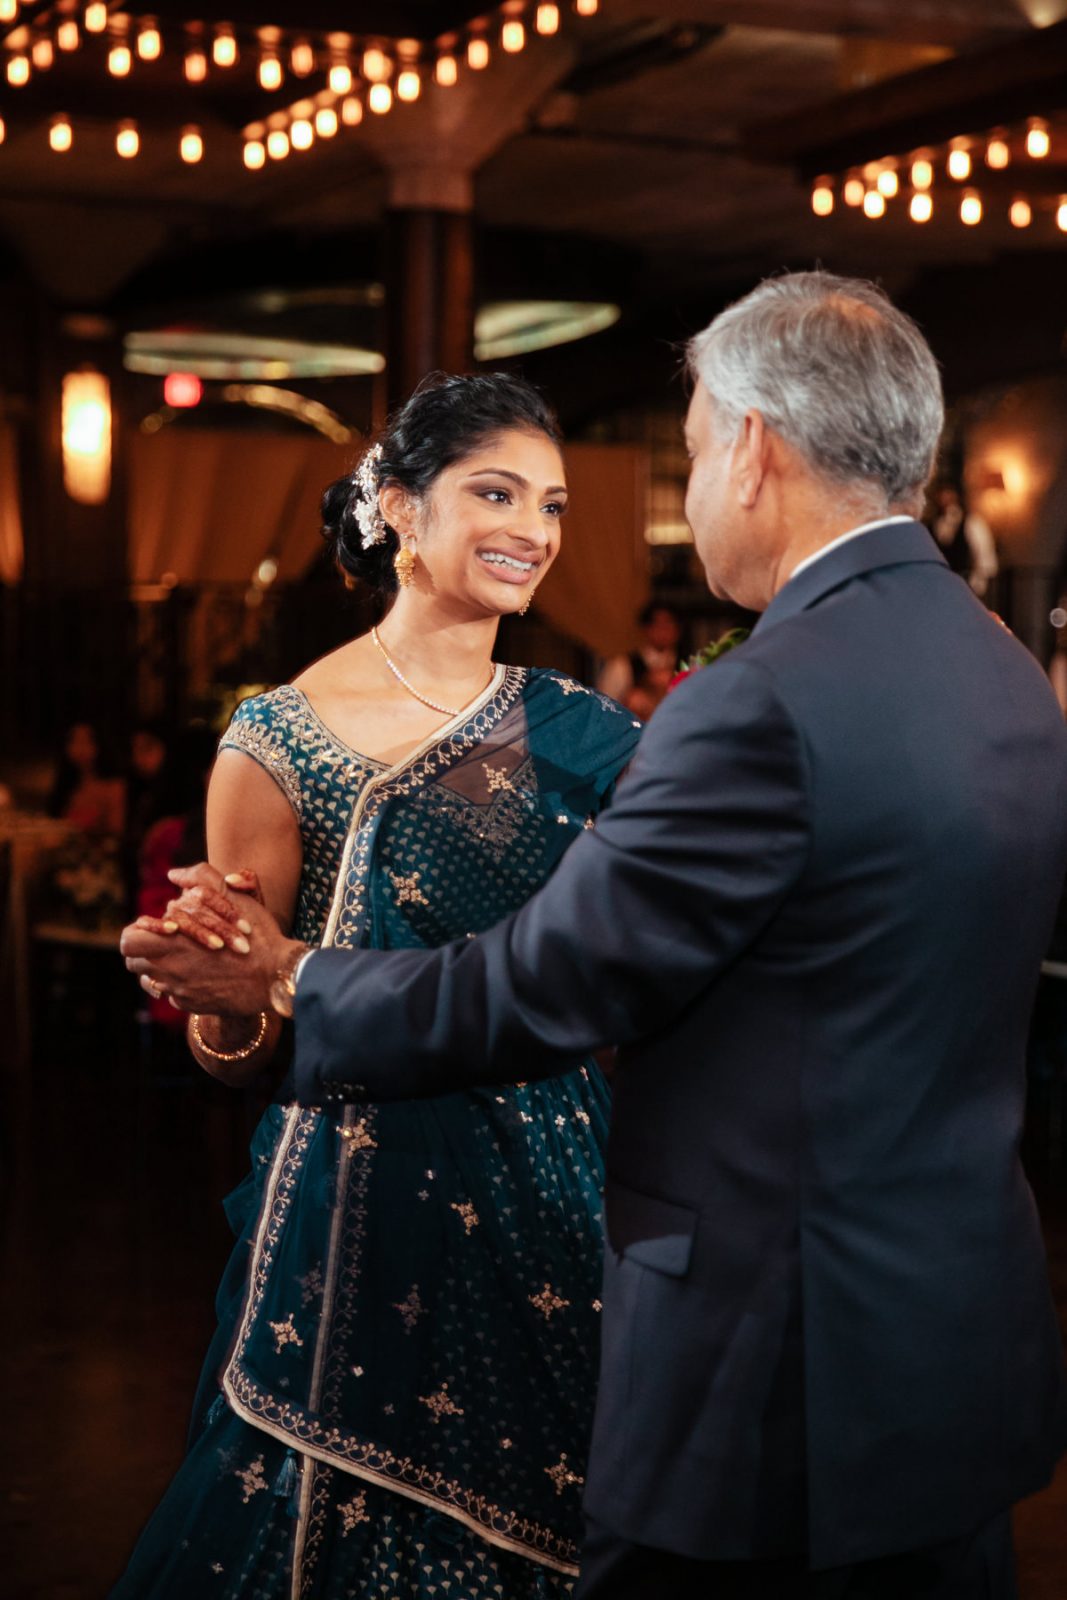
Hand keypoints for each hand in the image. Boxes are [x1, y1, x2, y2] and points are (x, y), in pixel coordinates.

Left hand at [120, 862, 296, 1015]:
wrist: (277, 977)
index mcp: (172, 945)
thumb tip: (175, 873)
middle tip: (169, 939)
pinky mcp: (193, 1006)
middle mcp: (169, 972)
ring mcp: (180, 992)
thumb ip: (202, 878)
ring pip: (153, 980)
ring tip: (188, 954)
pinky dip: (183, 983)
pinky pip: (175, 994)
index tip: (159, 926)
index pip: (129, 941)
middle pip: (134, 963)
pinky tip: (205, 973)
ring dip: (164, 965)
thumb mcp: (233, 898)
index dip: (139, 931)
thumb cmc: (256, 936)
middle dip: (147, 949)